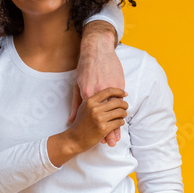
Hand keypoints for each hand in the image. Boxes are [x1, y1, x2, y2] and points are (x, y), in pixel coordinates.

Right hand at [67, 88, 127, 151]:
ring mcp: (99, 118)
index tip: (124, 93)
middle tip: (125, 106)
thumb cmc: (80, 123)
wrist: (74, 139)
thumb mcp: (83, 107)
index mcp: (89, 101)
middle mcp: (94, 108)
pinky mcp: (103, 128)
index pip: (108, 91)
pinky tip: (119, 122)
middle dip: (124, 104)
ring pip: (120, 112)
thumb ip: (94, 100)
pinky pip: (119, 122)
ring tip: (123, 115)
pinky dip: (121, 122)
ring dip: (124, 113)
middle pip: (117, 101)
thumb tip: (109, 95)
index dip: (119, 91)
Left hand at [72, 24, 123, 146]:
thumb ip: (76, 104)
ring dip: (118, 123)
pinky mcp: (119, 84)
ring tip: (118, 135)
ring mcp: (111, 89)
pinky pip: (121, 100)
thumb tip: (70, 120)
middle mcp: (100, 94)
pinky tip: (122, 116)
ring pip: (116, 110)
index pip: (94, 117)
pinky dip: (122, 108)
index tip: (100, 140)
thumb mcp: (76, 85)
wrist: (97, 49)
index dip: (98, 129)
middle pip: (106, 117)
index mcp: (88, 94)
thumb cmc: (85, 67)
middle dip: (110, 132)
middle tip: (111, 143)